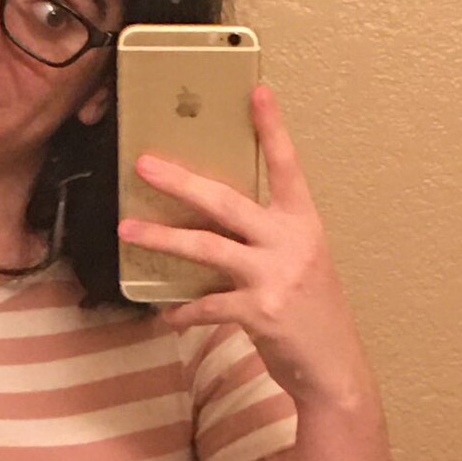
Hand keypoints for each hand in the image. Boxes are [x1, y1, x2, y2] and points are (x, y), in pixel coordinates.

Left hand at [116, 84, 370, 401]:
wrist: (333, 368)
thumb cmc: (311, 315)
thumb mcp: (300, 264)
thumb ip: (267, 240)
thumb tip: (215, 224)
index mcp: (303, 224)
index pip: (287, 167)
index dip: (272, 129)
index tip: (256, 91)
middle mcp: (291, 243)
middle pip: (227, 201)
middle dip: (181, 182)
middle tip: (145, 164)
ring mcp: (275, 276)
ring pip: (207, 248)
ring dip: (162, 239)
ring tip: (128, 232)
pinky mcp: (260, 312)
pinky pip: (207, 304)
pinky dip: (183, 310)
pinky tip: (166, 313)